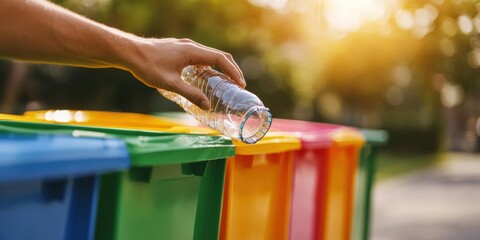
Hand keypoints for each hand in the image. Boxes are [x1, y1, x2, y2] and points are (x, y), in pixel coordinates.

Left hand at [127, 38, 244, 109]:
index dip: (233, 71)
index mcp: (192, 51)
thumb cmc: (148, 66)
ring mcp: (185, 46)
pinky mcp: (179, 50)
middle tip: (238, 85)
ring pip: (209, 55)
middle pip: (219, 56)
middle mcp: (191, 46)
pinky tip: (206, 78)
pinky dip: (209, 66)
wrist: (129, 52)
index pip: (220, 59)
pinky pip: (200, 57)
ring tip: (226, 83)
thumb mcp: (170, 84)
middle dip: (231, 70)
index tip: (240, 84)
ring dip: (220, 68)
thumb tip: (208, 106)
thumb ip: (190, 94)